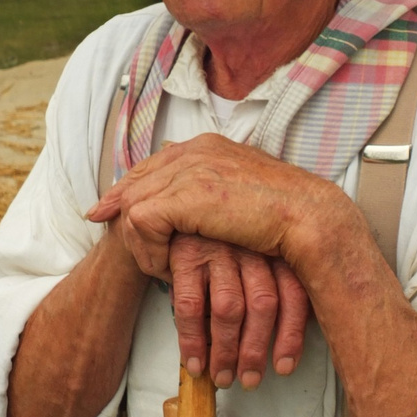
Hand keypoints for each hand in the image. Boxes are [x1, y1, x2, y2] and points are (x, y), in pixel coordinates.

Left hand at [86, 134, 343, 280]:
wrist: (308, 219)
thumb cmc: (287, 215)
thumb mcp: (243, 196)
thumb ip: (215, 191)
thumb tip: (193, 207)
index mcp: (209, 146)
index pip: (154, 163)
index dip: (129, 186)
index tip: (110, 208)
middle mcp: (195, 150)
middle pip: (136, 178)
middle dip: (118, 207)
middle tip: (108, 229)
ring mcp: (189, 170)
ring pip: (134, 203)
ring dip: (140, 239)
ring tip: (158, 266)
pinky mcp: (183, 197)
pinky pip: (141, 223)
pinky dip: (148, 250)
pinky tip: (167, 270)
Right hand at [169, 234, 309, 389]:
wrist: (178, 211)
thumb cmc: (224, 243)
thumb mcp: (256, 253)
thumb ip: (273, 283)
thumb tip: (290, 337)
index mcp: (275, 248)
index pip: (293, 294)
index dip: (292, 336)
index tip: (284, 368)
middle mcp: (251, 247)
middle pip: (263, 305)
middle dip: (256, 350)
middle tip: (250, 381)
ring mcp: (219, 249)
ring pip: (229, 308)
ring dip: (226, 350)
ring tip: (222, 377)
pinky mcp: (186, 254)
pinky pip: (191, 306)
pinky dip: (193, 340)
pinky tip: (194, 362)